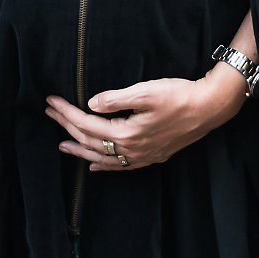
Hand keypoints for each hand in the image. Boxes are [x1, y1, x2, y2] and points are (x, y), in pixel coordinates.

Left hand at [45, 71, 246, 171]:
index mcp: (126, 134)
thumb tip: (90, 104)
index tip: (50, 101)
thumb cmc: (179, 95)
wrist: (209, 108)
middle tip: (49, 114)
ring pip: (102, 158)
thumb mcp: (146, 91)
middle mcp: (131, 151)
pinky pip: (119, 166)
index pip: (86, 124)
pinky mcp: (151, 156)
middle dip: (67, 127)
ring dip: (80, 150)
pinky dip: (103, 165)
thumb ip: (115, 99)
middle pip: (90, 141)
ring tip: (62, 145)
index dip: (66, 113)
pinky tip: (94, 166)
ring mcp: (141, 157)